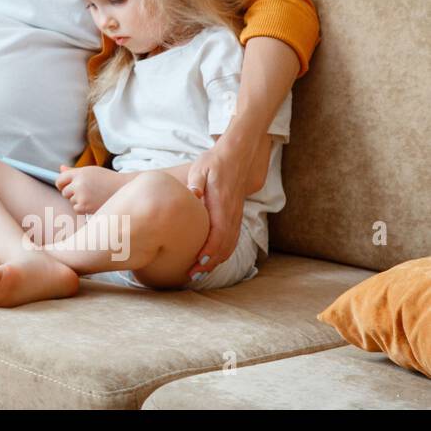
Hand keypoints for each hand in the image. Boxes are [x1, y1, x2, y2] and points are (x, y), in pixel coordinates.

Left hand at [54, 165, 121, 214]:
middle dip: (71, 193)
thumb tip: (61, 168)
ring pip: (71, 201)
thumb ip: (74, 171)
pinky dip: (82, 208)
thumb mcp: (91, 171)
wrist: (123, 189)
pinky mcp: (85, 207)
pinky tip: (93, 203)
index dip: (61, 184)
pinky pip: (76, 209)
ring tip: (92, 196)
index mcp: (80, 173)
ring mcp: (82, 196)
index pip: (60, 179)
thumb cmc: (107, 179)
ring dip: (78, 200)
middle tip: (85, 191)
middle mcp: (79, 184)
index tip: (64, 186)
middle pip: (64, 192)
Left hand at [184, 129, 269, 278]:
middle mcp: (231, 213)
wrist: (237, 155)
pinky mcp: (235, 215)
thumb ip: (197, 183)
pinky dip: (223, 252)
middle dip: (209, 262)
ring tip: (199, 271)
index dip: (209, 250)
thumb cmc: (215, 162)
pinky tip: (211, 259)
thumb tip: (192, 195)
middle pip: (224, 245)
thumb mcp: (201, 169)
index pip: (218, 233)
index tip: (197, 262)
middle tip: (192, 275)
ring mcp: (235, 215)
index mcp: (222, 204)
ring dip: (216, 260)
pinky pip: (232, 239)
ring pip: (230, 244)